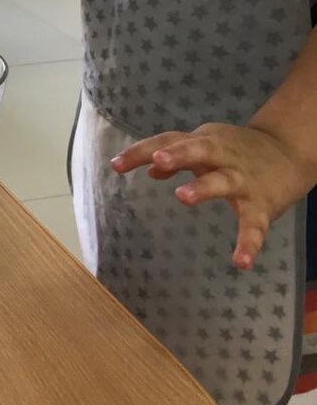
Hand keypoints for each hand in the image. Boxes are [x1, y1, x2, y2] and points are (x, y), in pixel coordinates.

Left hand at [110, 121, 313, 271]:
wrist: (288, 150)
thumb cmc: (236, 149)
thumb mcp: (206, 146)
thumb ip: (177, 156)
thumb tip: (149, 170)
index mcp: (203, 142)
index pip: (168, 142)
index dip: (142, 152)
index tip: (115, 165)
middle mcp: (222, 156)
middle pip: (198, 149)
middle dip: (178, 154)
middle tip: (158, 161)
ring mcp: (243, 180)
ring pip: (223, 181)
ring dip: (203, 188)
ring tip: (182, 198)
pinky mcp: (261, 204)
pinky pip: (254, 226)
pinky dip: (248, 243)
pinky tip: (240, 262)